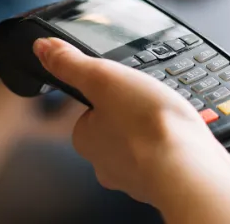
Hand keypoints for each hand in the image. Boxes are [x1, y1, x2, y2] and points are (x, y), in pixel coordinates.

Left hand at [33, 38, 229, 205]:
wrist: (187, 166)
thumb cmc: (147, 126)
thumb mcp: (104, 78)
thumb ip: (71, 63)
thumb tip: (42, 48)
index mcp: (86, 139)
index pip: (89, 112)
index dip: (108, 96)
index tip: (125, 88)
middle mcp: (106, 164)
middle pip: (116, 130)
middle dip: (134, 116)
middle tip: (151, 102)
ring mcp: (136, 177)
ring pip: (143, 146)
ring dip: (156, 133)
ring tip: (171, 119)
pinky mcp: (164, 182)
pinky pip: (167, 159)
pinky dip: (174, 149)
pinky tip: (184, 139)